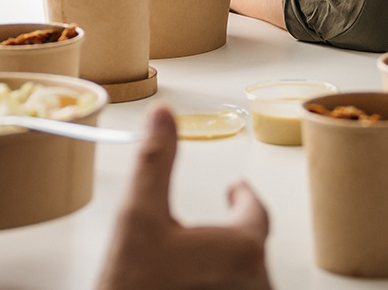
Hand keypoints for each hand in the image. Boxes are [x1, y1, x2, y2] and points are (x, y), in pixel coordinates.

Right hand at [97, 105, 272, 289]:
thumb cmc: (133, 289)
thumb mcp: (138, 215)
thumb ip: (154, 160)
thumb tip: (163, 115)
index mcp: (241, 247)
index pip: (254, 210)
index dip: (243, 196)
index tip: (236, 190)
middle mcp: (254, 283)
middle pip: (251, 244)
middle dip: (232, 229)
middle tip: (213, 224)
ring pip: (248, 275)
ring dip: (229, 262)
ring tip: (201, 259)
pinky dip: (225, 284)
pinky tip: (198, 284)